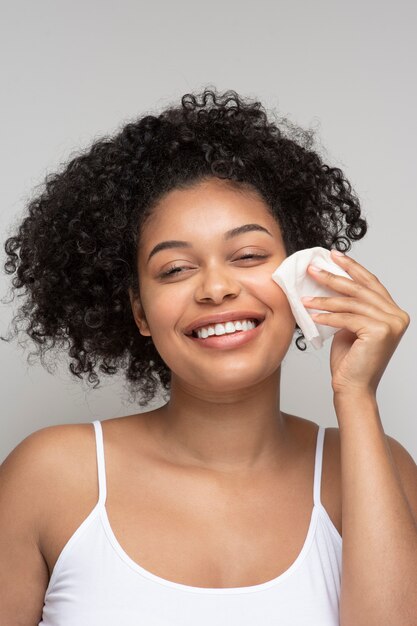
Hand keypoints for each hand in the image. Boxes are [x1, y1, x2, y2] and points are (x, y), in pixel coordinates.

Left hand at [301, 249, 409, 396]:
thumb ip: (349, 306)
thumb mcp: (350, 326)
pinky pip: (347, 318)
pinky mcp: (380, 332)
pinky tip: (312, 315)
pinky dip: (327, 316)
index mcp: (393, 312)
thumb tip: (331, 280)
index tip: (333, 255)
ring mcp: (391, 324)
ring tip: (304, 298)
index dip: (352, 268)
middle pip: (360, 290)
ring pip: (351, 303)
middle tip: (312, 269)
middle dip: (334, 277)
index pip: (370, 283)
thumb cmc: (349, 360)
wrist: (352, 388)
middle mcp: (397, 316)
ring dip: (324, 299)